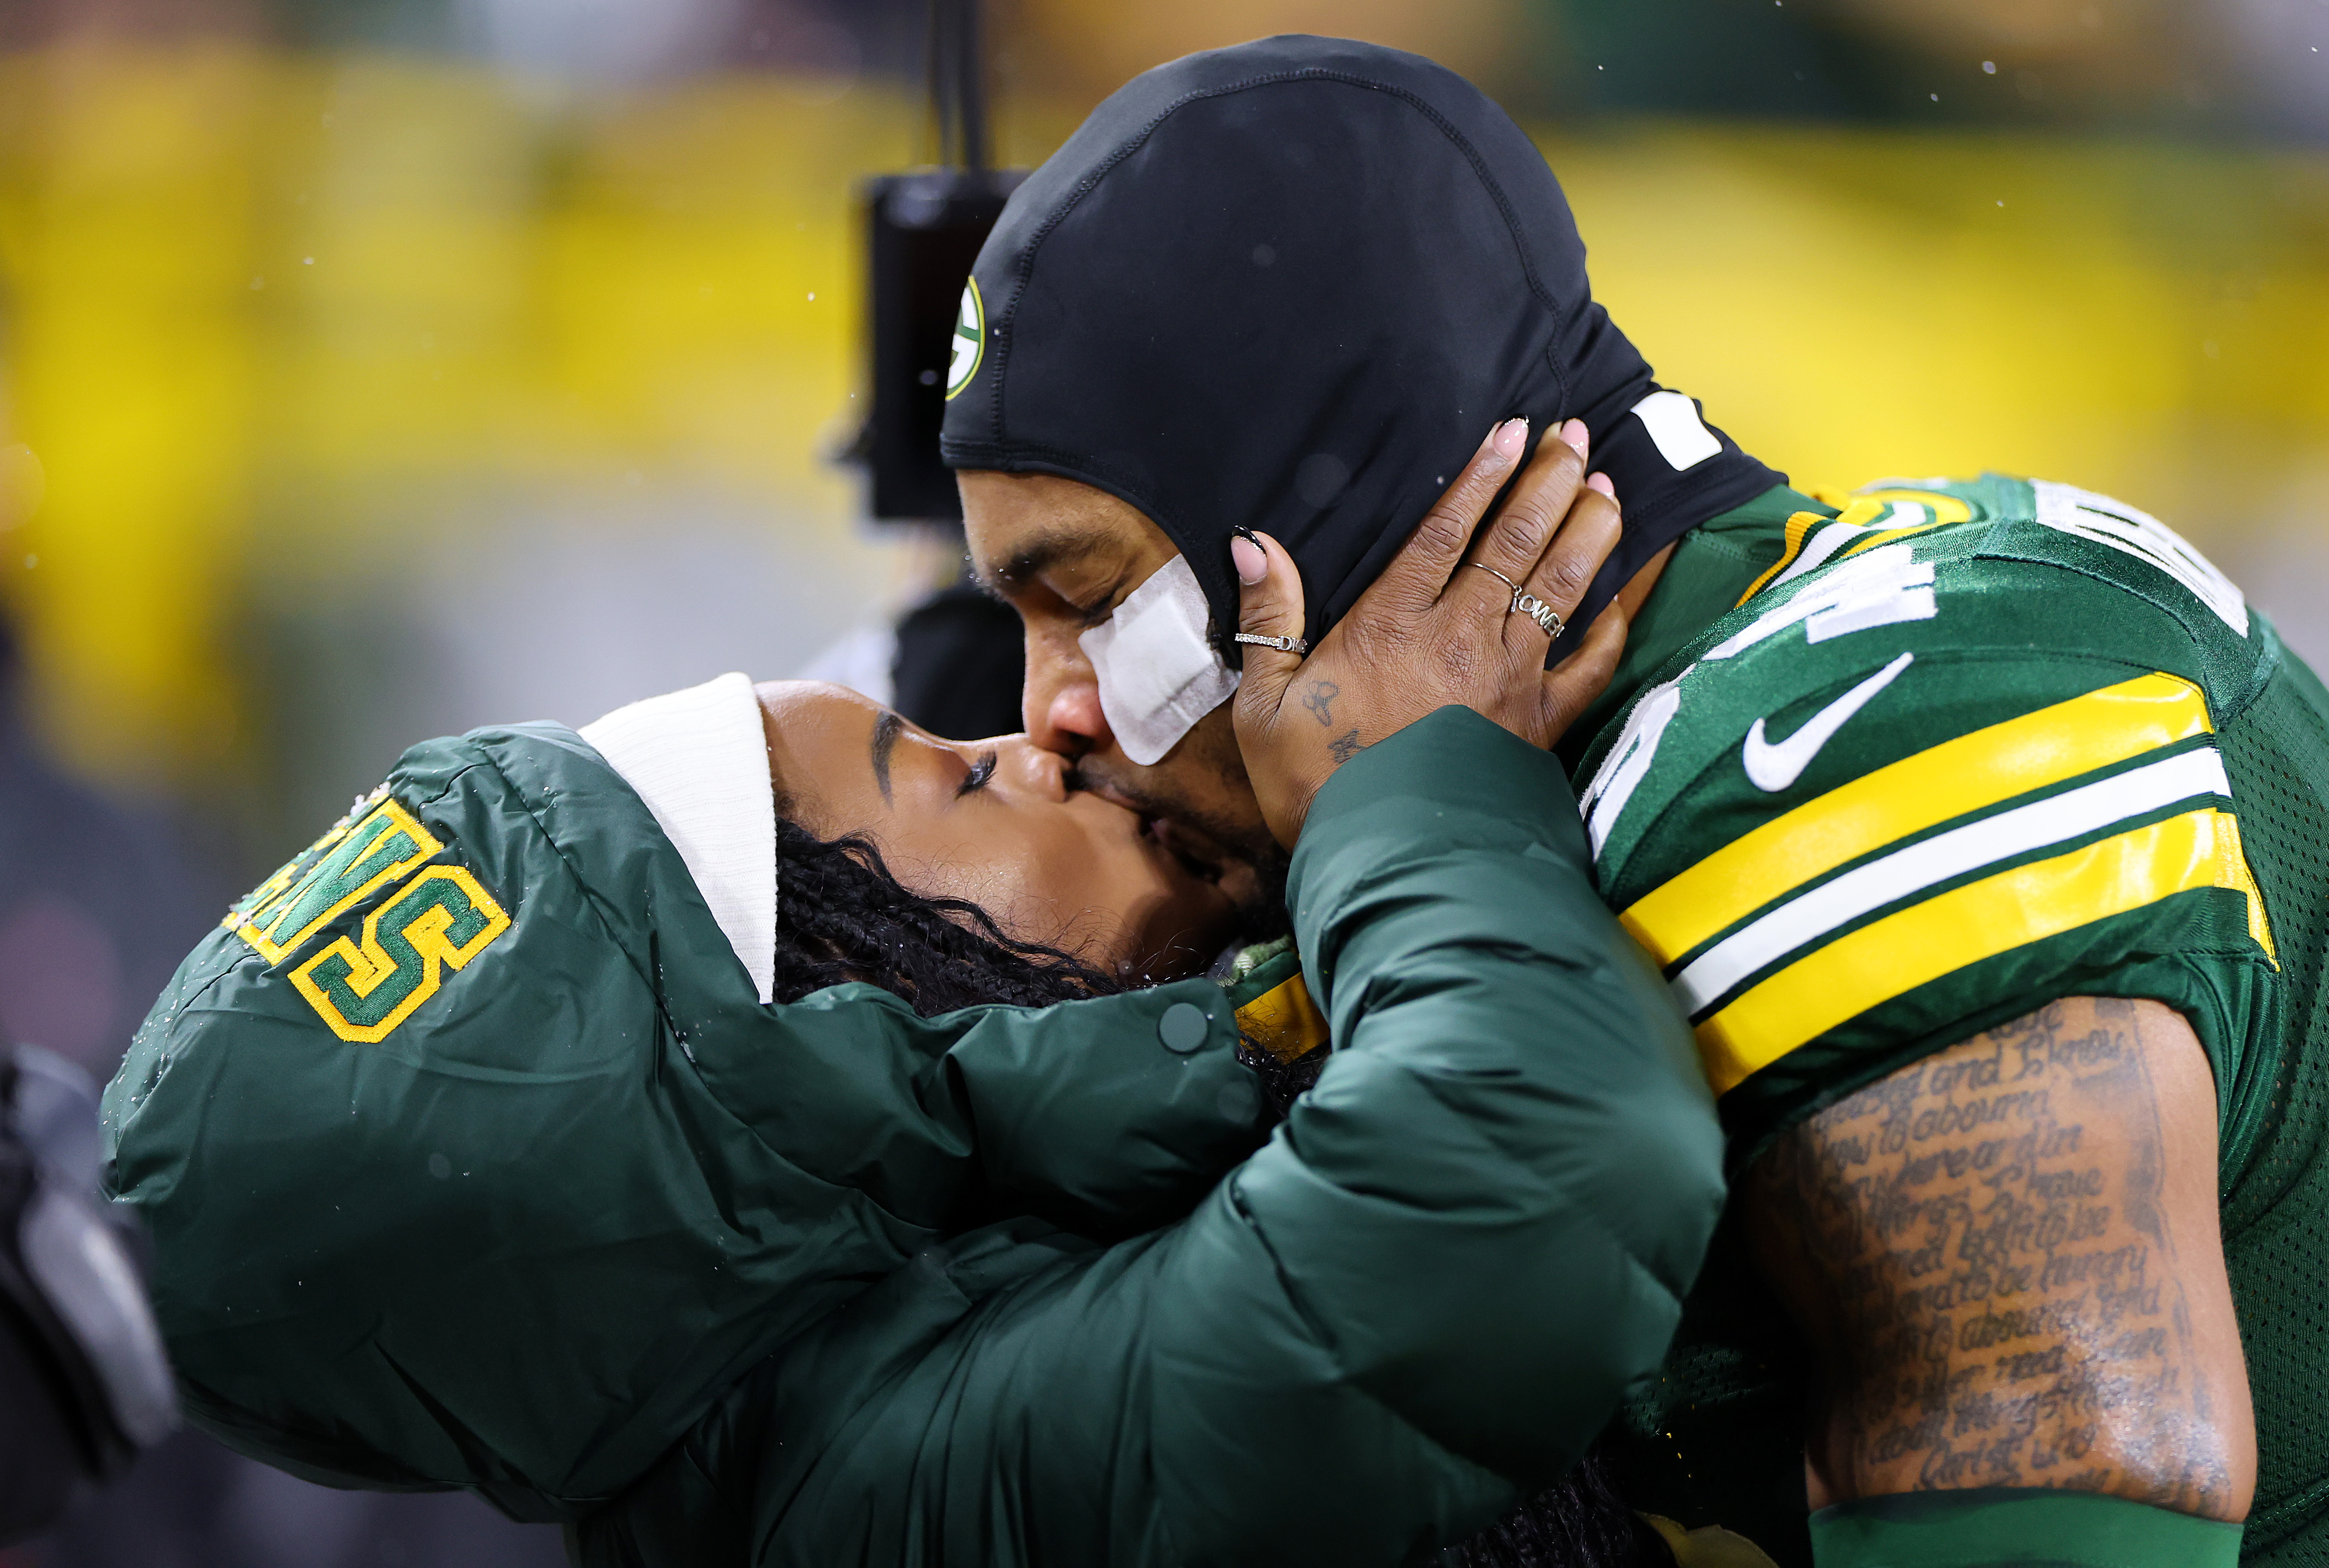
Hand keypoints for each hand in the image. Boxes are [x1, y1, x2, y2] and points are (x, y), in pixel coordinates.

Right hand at [1231, 417, 1625, 847]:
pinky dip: (1614, 626)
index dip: (1482, 476)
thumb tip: (1253, 542)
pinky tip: (1625, 595)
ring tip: (1609, 489)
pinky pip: (1591, 666)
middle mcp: (1460, 640)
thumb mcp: (1263, 705)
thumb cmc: (1313, 787)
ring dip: (1589, 531)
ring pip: (1562, 588)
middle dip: (1550, 481)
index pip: (1447, 531)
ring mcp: (1509, 681)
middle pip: (1518, 543)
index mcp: (1391, 626)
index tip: (1512, 430)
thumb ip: (1268, 618)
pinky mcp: (1539, 726)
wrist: (1381, 863)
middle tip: (1574, 436)